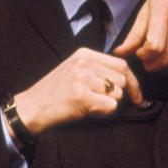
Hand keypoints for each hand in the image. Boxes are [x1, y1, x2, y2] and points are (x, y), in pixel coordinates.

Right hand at [12, 48, 143, 134]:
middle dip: (121, 95)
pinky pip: (110, 106)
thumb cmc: (55, 94)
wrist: (30, 108)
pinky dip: (104, 113)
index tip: (137, 96)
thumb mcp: (75, 71)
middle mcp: (84, 62)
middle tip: (109, 105)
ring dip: (109, 105)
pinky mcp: (81, 96)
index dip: (133, 82)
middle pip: (122, 78)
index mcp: (84, 53)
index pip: (121, 64)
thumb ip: (98, 70)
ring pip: (117, 94)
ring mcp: (82, 78)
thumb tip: (128, 81)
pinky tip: (87, 112)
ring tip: (89, 106)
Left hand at [113, 0, 167, 71]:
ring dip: (167, 68)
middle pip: (167, 58)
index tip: (139, 52)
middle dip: (153, 65)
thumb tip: (120, 53)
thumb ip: (134, 34)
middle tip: (147, 61)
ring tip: (160, 60)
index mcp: (164, 10)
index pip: (154, 46)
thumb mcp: (146, 8)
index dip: (143, 55)